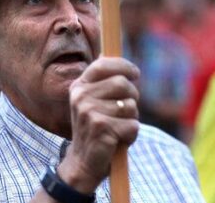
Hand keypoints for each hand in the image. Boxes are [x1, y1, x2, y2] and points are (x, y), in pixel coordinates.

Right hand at [58, 57, 140, 193]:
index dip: (124, 66)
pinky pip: (133, 125)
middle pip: (122, 83)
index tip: (135, 74)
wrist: (83, 162)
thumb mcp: (94, 101)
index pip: (103, 64)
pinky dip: (132, 134)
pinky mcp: (101, 128)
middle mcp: (81, 97)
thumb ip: (102, 80)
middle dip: (132, 96)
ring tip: (118, 128)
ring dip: (131, 118)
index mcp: (79, 86)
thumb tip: (106, 51)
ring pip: (131, 106)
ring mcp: (89, 112)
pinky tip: (118, 140)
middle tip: (126, 110)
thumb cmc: (96, 128)